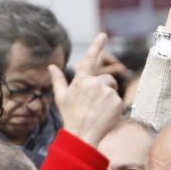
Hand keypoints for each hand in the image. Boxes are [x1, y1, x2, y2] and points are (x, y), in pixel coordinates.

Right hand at [51, 32, 123, 147]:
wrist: (82, 135)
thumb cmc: (70, 116)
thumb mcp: (61, 97)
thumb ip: (58, 80)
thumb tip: (51, 66)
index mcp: (81, 80)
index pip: (90, 59)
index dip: (97, 45)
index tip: (103, 34)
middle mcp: (94, 83)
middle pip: (107, 80)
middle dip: (104, 88)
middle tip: (95, 104)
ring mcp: (106, 92)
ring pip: (113, 90)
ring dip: (109, 98)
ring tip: (99, 111)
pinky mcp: (116, 102)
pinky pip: (119, 101)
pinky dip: (115, 108)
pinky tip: (105, 115)